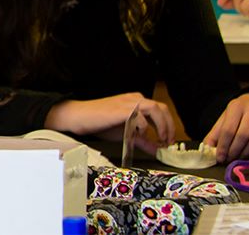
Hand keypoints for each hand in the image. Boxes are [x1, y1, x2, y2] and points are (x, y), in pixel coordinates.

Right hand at [47, 93, 177, 154]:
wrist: (79, 116)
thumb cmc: (99, 122)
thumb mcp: (126, 132)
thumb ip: (142, 140)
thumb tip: (156, 150)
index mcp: (135, 101)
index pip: (160, 109)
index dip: (168, 124)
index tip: (168, 139)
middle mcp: (134, 99)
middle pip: (162, 108)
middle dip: (169, 125)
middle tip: (168, 141)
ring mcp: (129, 103)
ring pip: (155, 109)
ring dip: (162, 126)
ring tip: (160, 139)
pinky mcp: (123, 110)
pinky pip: (141, 118)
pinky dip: (144, 128)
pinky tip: (139, 135)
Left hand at [203, 93, 248, 161]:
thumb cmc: (238, 113)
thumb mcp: (224, 119)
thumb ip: (215, 134)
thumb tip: (208, 149)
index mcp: (236, 107)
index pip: (228, 130)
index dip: (223, 146)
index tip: (219, 158)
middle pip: (241, 136)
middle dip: (233, 151)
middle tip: (227, 160)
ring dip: (243, 154)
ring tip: (235, 159)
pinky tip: (245, 155)